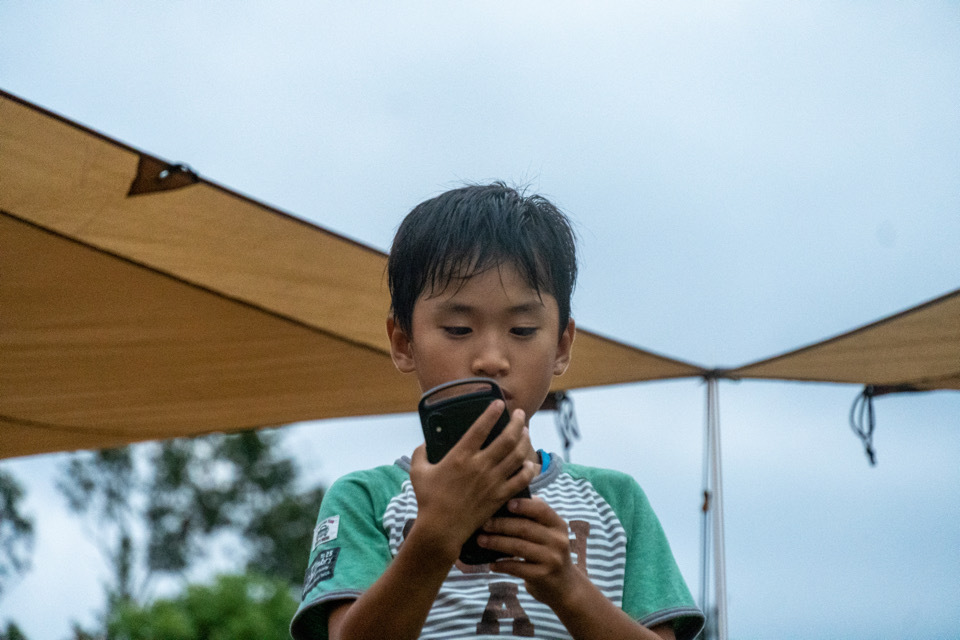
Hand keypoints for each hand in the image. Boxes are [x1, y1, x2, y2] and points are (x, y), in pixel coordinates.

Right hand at [408, 402, 536, 559]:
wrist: (441, 529)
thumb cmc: (428, 500)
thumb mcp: (418, 472)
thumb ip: (420, 453)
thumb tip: (426, 443)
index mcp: (460, 456)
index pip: (481, 428)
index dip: (491, 413)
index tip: (498, 403)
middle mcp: (480, 465)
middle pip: (507, 438)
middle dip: (516, 422)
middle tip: (519, 414)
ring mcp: (492, 481)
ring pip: (517, 455)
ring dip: (525, 441)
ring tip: (526, 433)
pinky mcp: (500, 496)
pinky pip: (521, 479)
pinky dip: (529, 469)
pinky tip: (531, 463)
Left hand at [477, 497, 583, 607]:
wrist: (564, 587)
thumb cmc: (548, 553)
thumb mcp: (549, 535)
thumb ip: (534, 520)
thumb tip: (504, 503)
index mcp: (558, 525)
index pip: (541, 509)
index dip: (523, 505)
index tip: (506, 503)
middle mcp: (558, 541)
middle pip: (525, 528)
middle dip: (501, 525)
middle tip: (483, 524)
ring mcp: (551, 559)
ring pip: (519, 547)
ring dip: (497, 543)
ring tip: (481, 541)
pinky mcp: (542, 576)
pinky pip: (517, 568)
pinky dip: (502, 565)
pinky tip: (491, 564)